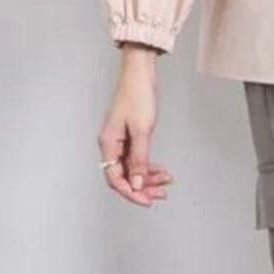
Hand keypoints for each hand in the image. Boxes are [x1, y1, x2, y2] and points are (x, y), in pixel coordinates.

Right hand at [97, 45, 173, 207]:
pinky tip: (161, 170)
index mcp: (108, 145)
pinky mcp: (129, 135)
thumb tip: (137, 183)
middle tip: (160, 195)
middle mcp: (111, 145)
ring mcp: (120, 140)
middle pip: (124, 176)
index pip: (115, 179)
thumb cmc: (137, 95)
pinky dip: (148, 164)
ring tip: (166, 181)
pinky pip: (137, 157)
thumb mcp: (141, 129)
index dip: (131, 193)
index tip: (147, 200)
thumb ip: (139, 159)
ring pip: (132, 167)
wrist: (139, 72)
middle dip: (142, 187)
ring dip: (148, 176)